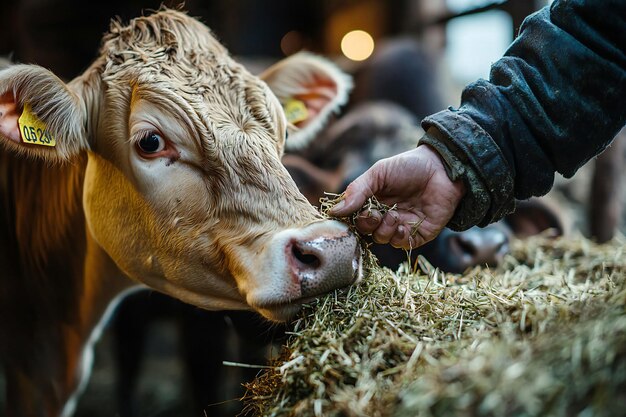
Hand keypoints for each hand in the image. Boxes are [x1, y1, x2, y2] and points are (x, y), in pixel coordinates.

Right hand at [329, 145, 464, 248]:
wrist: (442, 168)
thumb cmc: (408, 166)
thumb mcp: (378, 173)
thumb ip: (357, 191)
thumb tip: (334, 212)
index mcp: (372, 201)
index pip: (354, 217)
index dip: (351, 218)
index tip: (353, 213)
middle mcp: (385, 215)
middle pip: (366, 231)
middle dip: (367, 224)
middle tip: (375, 213)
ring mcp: (401, 225)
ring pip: (382, 239)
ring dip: (384, 230)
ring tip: (393, 215)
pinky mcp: (419, 234)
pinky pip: (402, 244)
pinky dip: (398, 238)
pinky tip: (402, 225)